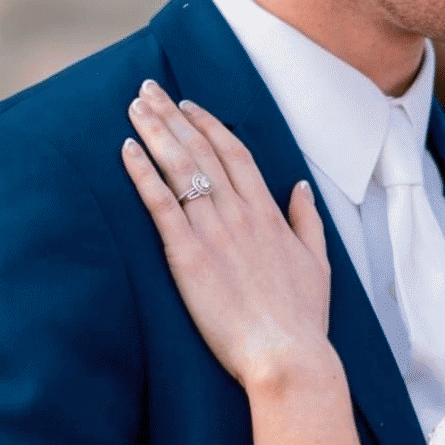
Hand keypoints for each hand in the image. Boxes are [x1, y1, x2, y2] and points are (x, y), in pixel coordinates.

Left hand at [122, 80, 334, 390]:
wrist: (286, 355)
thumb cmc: (302, 317)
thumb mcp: (317, 262)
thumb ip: (306, 219)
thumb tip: (301, 187)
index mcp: (268, 212)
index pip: (234, 152)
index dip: (209, 124)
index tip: (188, 104)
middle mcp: (239, 212)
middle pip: (201, 150)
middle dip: (172, 116)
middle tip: (148, 89)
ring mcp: (214, 231)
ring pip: (181, 167)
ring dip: (155, 132)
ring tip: (134, 107)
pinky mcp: (188, 255)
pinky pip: (161, 204)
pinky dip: (142, 174)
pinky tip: (126, 151)